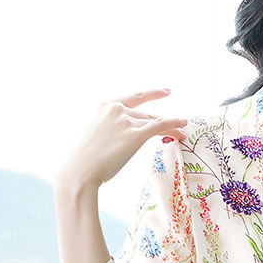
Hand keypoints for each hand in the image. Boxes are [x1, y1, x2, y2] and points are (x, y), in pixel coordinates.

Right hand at [63, 88, 187, 187]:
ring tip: (182, 133)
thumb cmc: (84, 160)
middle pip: (146, 115)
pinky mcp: (135, 135)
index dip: (152, 93)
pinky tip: (183, 127)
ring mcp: (126, 121)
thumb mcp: (97, 135)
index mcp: (105, 105)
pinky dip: (174, 125)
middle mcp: (116, 109)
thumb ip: (111, 129)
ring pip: (155, 122)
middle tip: (179, 124)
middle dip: (162, 122)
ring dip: (171, 127)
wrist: (80, 171)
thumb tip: (123, 137)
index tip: (166, 91)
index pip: (134, 97)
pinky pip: (160, 126)